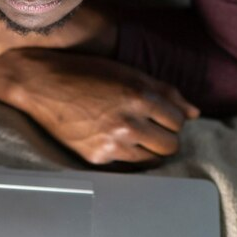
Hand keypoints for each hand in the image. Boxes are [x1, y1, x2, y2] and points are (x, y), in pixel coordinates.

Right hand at [0, 50, 199, 164]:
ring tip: (133, 135)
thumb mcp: (127, 72)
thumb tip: (194, 112)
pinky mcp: (97, 157)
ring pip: (151, 159)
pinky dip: (125, 154)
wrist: (41, 84)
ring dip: (148, 149)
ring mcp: (113, 143)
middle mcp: (129, 122)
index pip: (178, 121)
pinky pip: (126, 164)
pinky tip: (113, 139)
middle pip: (170, 145)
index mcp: (140, 96)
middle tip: (152, 128)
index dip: (173, 119)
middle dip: (165, 137)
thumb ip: (165, 91)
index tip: (163, 117)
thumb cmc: (84, 72)